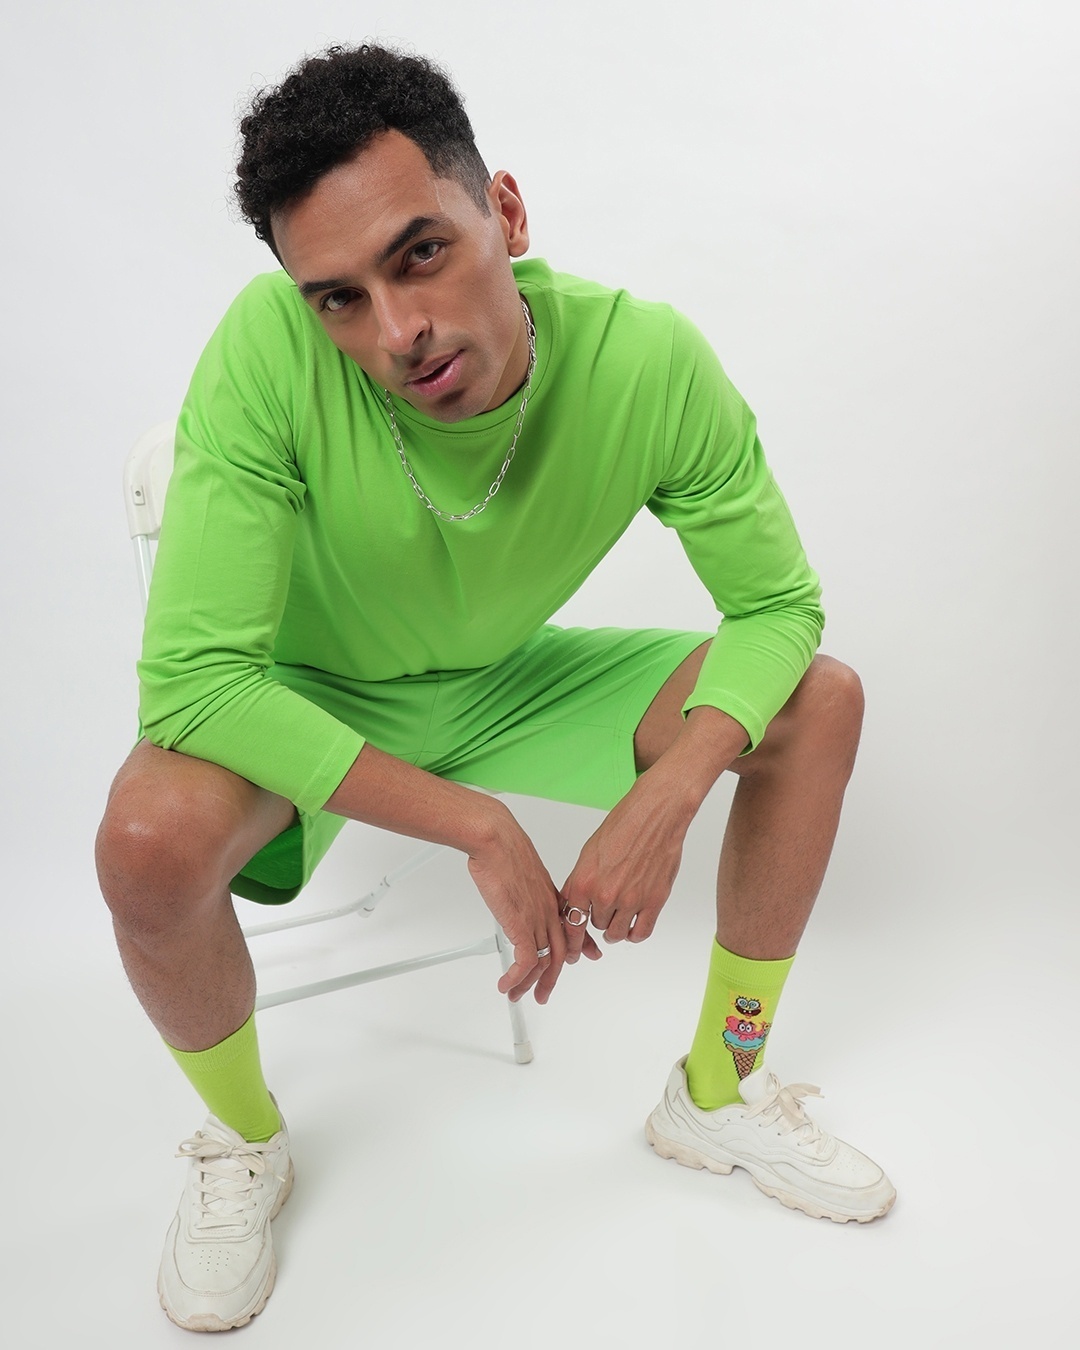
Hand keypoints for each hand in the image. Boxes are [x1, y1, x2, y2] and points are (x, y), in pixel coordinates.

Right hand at [466, 807, 567, 1003]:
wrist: (496, 840)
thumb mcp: (521, 871)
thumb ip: (524, 887)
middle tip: (543, 993)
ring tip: (517, 994)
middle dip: (552, 977)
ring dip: (530, 983)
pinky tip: (507, 983)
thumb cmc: (505, 849)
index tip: (586, 956)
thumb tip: (514, 888)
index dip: (581, 945)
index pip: (572, 928)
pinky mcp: (522, 924)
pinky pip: (526, 961)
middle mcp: (548, 911)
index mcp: (551, 898)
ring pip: (544, 961)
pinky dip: (517, 977)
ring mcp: (537, 919)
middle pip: (560, 952)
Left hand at [560, 776, 691, 957]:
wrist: (655, 815)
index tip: (572, 950)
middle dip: (599, 918)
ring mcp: (631, 900)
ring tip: (619, 918)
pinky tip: (633, 927)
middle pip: (596, 925)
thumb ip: (579, 882)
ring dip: (616, 928)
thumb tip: (573, 904)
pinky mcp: (654, 901)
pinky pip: (641, 933)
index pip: (572, 923)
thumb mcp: (588, 853)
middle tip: (606, 909)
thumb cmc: (623, 826)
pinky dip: (635, 934)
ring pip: (617, 933)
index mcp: (584, 881)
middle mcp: (605, 894)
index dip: (571, 940)